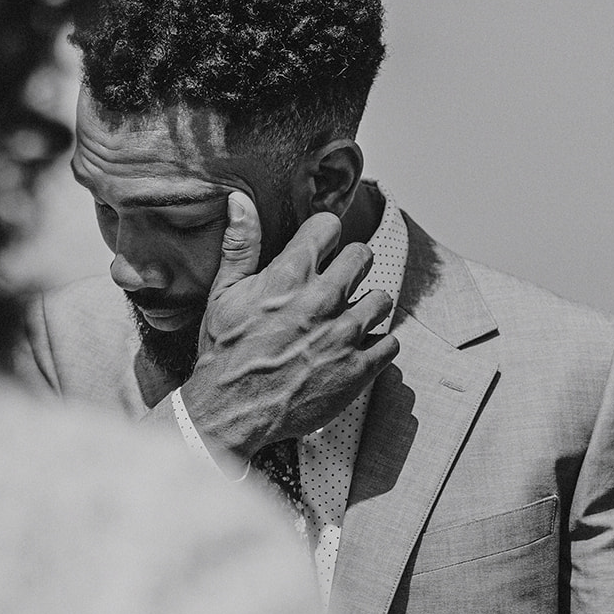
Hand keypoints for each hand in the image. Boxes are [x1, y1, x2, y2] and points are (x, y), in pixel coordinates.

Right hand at [180, 191, 398, 463]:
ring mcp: (343, 335)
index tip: (319, 250)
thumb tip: (240, 201)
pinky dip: (376, 347)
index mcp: (288, 276)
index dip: (323, 235)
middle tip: (335, 287)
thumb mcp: (222, 295)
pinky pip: (390, 343)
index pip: (328, 225)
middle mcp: (321, 300)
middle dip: (350, 267)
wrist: (230, 413)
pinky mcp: (358, 369)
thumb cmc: (225, 353)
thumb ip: (239, 246)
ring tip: (346, 322)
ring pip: (382, 299)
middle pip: (363, 256)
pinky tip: (354, 351)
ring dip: (367, 308)